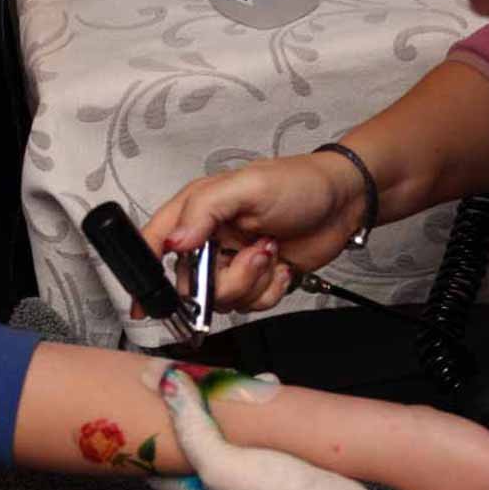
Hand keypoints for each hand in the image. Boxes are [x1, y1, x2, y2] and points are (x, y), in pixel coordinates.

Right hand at [139, 152, 366, 312]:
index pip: (158, 241)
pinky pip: (251, 305)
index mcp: (198, 210)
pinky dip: (270, 291)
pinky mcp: (257, 281)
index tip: (143, 301)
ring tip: (271, 252)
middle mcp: (210, 239)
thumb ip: (205, 210)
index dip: (144, 270)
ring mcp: (234, 263)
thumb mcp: (247, 186)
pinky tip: (281, 266)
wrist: (345, 203)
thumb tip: (175, 242)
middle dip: (224, 280)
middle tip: (255, 256)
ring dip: (252, 283)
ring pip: (223, 299)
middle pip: (191, 283)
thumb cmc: (298, 183)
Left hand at [151, 366, 435, 489]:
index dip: (142, 428)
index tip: (135, 394)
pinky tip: (271, 389)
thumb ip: (193, 429)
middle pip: (193, 437)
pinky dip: (262, 405)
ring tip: (227, 375)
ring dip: (228, 400)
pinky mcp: (286, 462)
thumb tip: (167, 386)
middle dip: (189, 403)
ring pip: (231, 429)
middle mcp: (224, 481)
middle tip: (183, 371)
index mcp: (199, 488)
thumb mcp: (226, 466)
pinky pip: (264, 428)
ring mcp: (256, 471)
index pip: (156, 458)